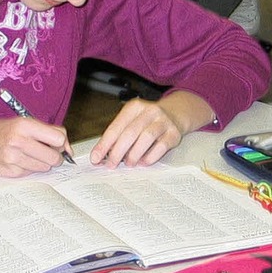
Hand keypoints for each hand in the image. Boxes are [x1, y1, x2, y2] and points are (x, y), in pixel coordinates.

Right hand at [0, 117, 73, 177]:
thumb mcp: (20, 122)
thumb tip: (66, 146)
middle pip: (54, 156)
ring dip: (44, 163)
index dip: (62, 142)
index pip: (58, 137)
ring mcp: (13, 159)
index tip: (60, 144)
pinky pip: (31, 173)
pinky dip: (31, 168)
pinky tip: (20, 161)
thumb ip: (44, 131)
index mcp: (24, 125)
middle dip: (56, 156)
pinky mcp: (10, 172)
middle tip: (50, 153)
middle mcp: (18, 141)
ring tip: (32, 155)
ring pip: (44, 166)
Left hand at [89, 91, 214, 168]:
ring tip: (128, 164)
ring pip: (146, 138)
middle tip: (111, 165)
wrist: (176, 113)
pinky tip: (143, 162)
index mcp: (135, 107)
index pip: (116, 126)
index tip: (95, 158)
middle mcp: (150, 111)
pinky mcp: (174, 133)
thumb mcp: (132, 121)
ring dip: (134, 154)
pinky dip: (150, 157)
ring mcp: (163, 121)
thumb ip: (118, 135)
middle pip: (130, 132)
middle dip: (117, 152)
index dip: (104, 144)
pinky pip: (161, 146)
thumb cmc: (147, 121)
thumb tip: (102, 155)